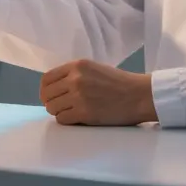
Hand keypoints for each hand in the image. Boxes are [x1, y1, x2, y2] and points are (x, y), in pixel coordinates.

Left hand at [39, 59, 157, 126]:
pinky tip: (76, 118)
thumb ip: (74, 75)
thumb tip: (55, 87)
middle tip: (61, 106)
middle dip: (51, 102)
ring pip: (52, 108)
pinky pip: (62, 119)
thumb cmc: (119, 82)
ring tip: (71, 112)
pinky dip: (67, 120)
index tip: (51, 95)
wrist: (139, 95)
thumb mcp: (94, 69)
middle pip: (47, 94)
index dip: (46, 89)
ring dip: (59, 112)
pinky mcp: (84, 113)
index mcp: (77, 66)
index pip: (46, 79)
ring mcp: (78, 97)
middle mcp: (74, 79)